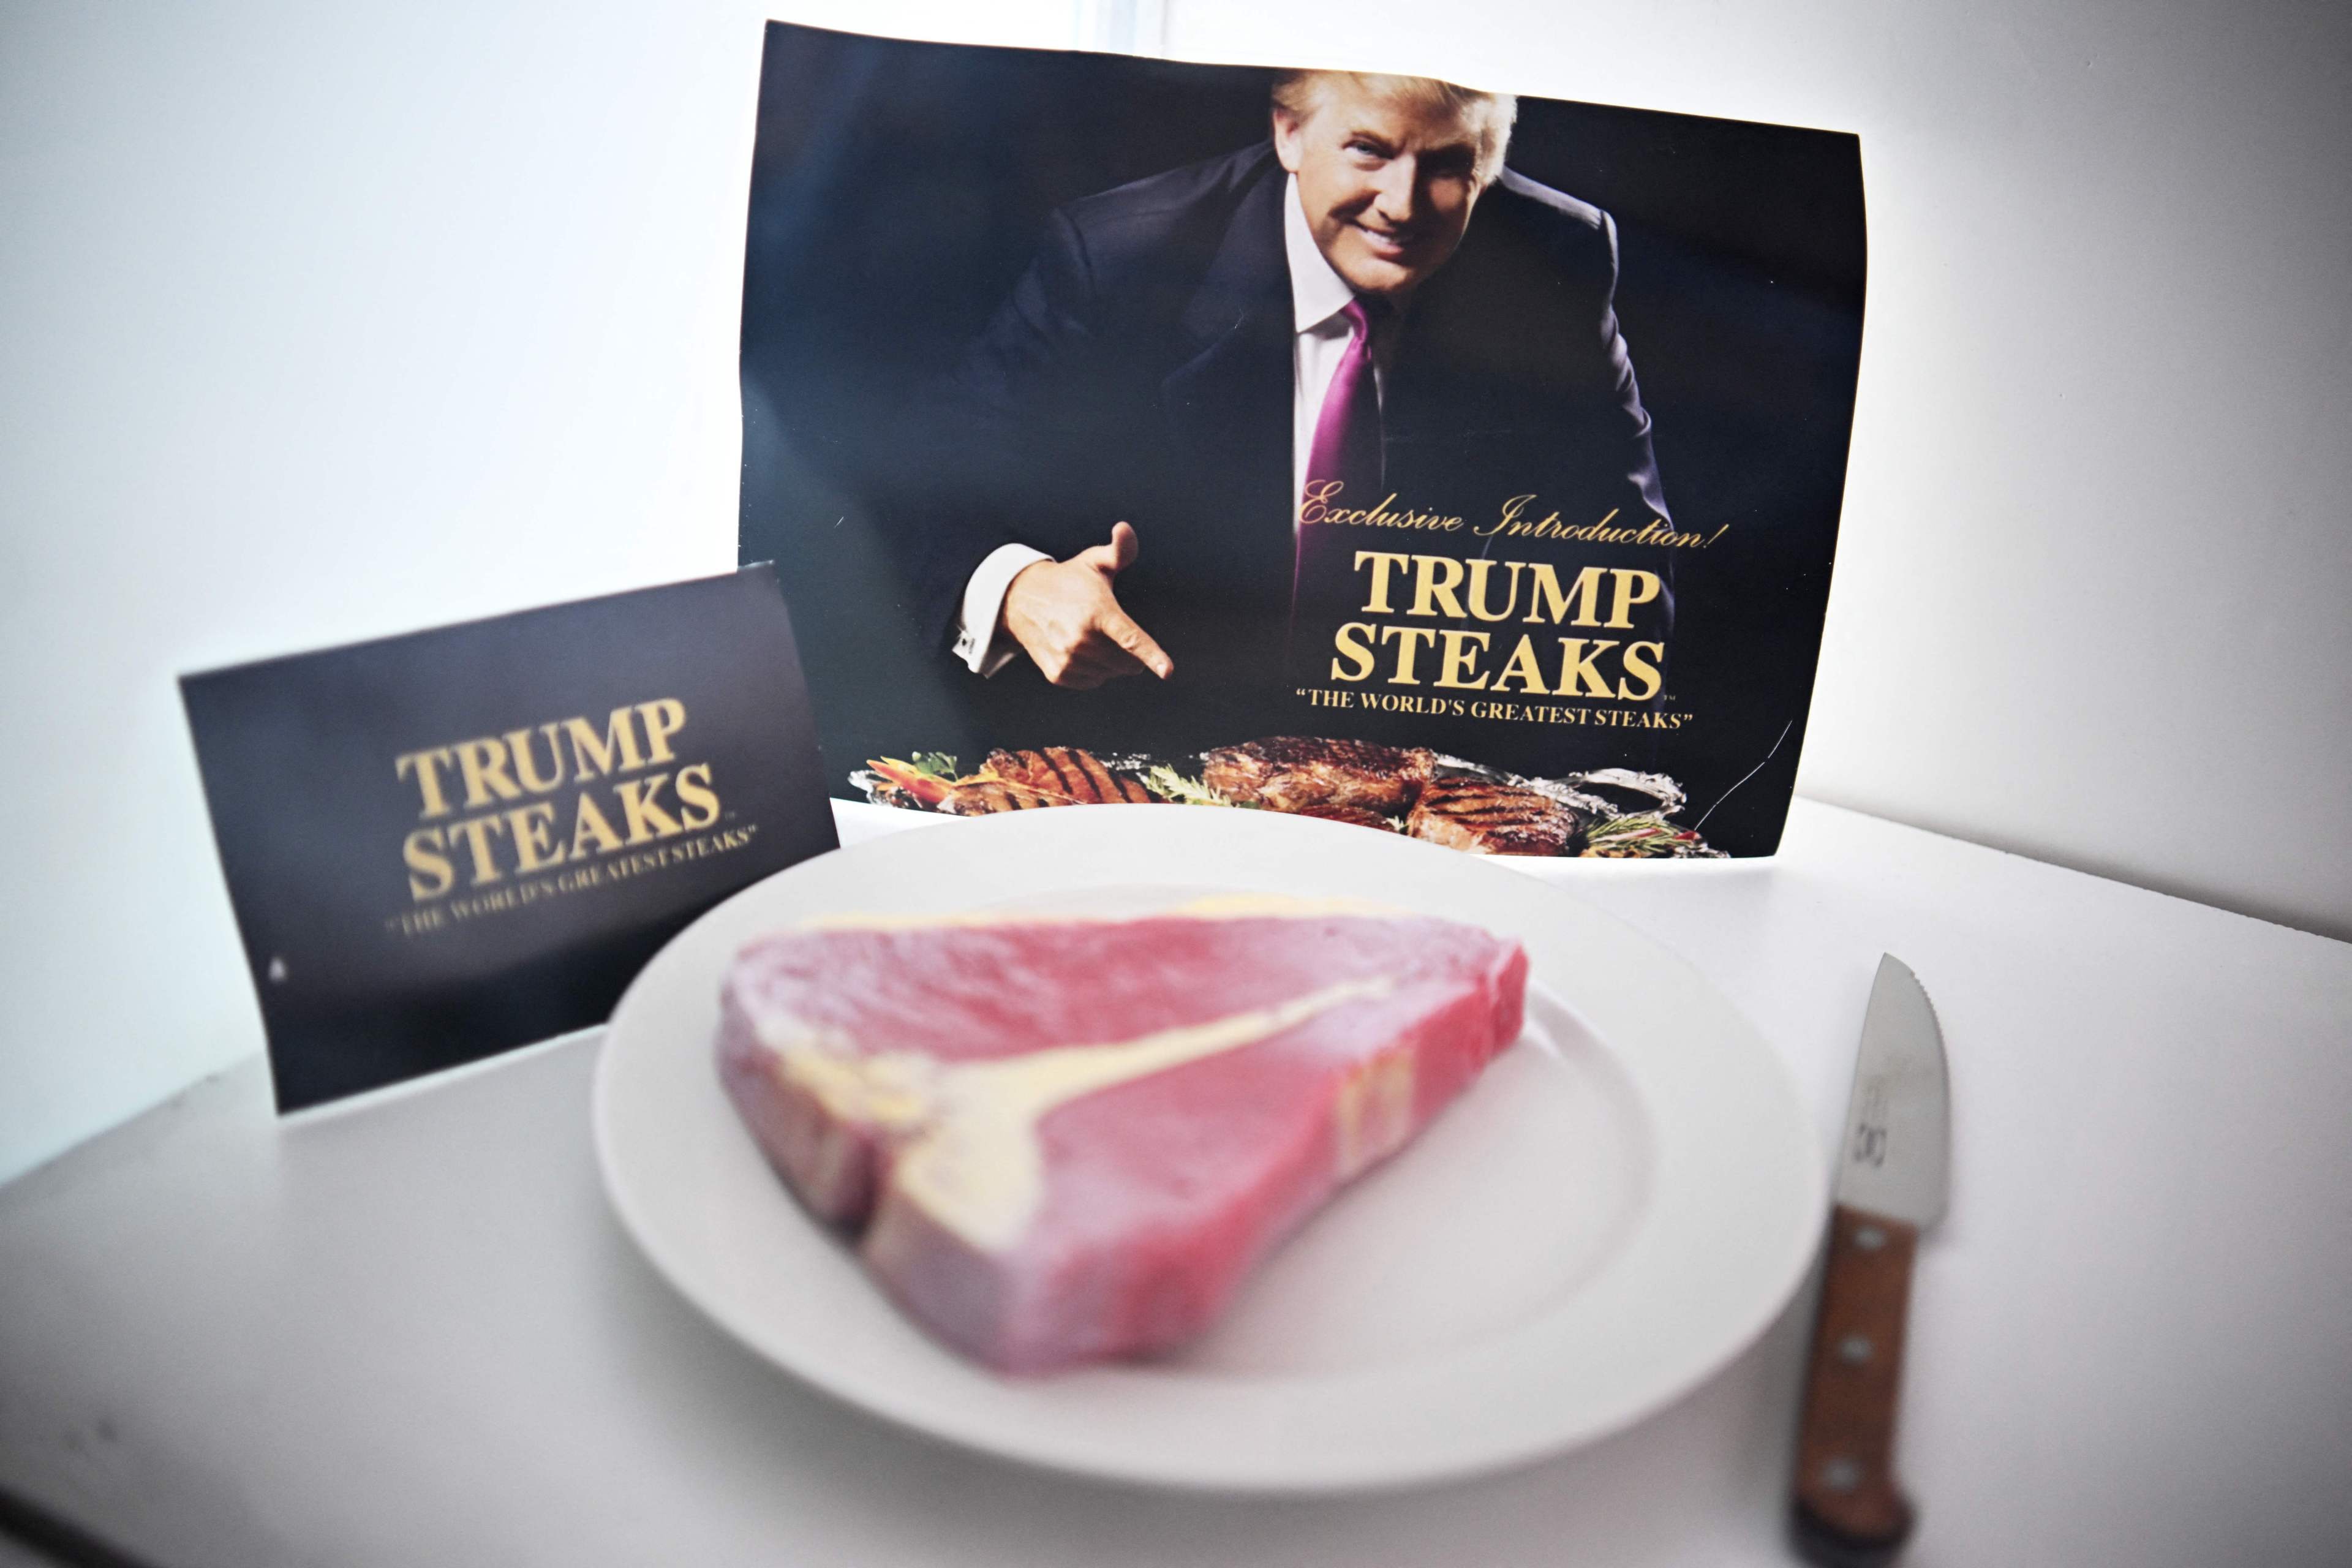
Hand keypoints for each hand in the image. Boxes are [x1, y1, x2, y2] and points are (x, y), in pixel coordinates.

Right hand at [1000, 522, 1173, 689]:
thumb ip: (1119, 549)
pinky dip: (1093, 670)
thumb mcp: (1094, 562)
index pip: (1130, 638)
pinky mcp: (1058, 674)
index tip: (1167, 672)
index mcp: (1098, 611)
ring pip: (1112, 673)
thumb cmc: (1069, 580)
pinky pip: (1094, 681)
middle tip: (1108, 627)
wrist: (1021, 600)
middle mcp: (1082, 639)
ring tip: (1089, 634)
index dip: (1152, 656)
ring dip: (1110, 660)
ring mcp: (1068, 659)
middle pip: (1129, 663)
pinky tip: (1078, 648)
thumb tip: (1124, 528)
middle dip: (1129, 651)